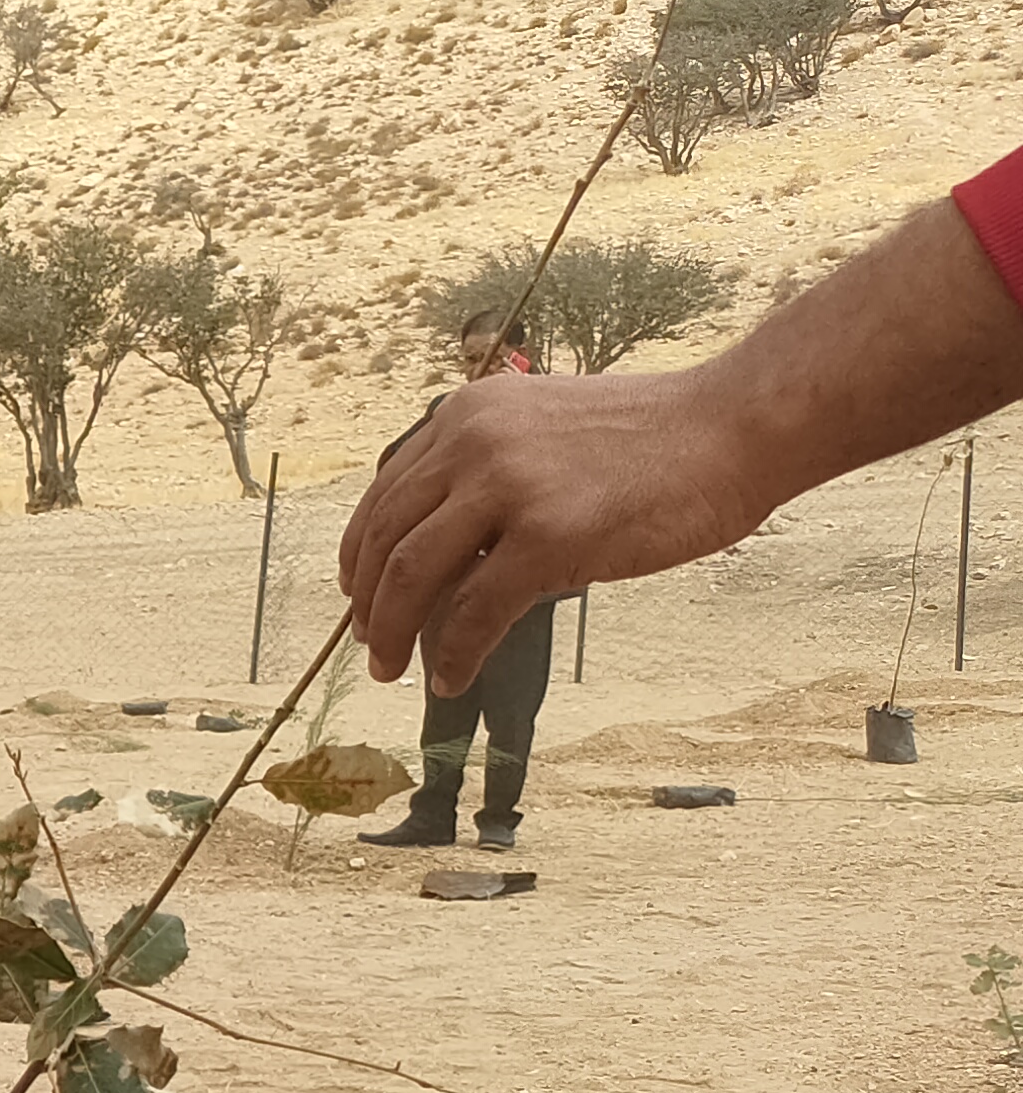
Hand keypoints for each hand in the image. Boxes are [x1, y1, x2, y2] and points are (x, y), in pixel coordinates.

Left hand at [341, 368, 751, 693]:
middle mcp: (474, 443)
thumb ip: (488, 472)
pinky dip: (452, 654)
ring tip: (391, 668)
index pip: (386, 493)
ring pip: (411, 575)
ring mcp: (509, 488)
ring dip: (392, 632)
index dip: (361, 551)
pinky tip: (450, 678)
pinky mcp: (549, 537)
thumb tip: (444, 548)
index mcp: (467, 414)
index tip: (358, 591)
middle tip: (369, 644)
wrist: (734, 428)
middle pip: (386, 537)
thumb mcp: (544, 431)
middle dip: (367, 602)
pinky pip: (474, 612)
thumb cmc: (653, 438)